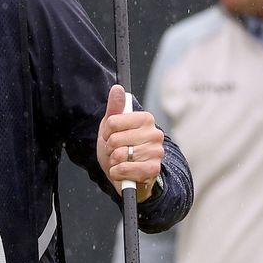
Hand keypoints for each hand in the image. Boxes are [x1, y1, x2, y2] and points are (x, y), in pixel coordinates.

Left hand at [97, 85, 164, 201]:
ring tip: (121, 161)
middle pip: (115, 139)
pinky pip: (125, 169)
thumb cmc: (119, 148)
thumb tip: (117, 88)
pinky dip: (117, 173)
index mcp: (145, 119)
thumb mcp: (112, 127)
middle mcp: (155, 133)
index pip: (112, 122)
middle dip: (109, 148)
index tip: (112, 136)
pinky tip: (123, 172)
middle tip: (116, 151)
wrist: (126, 174)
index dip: (106, 132)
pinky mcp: (154, 169)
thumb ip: (115, 107)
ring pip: (119, 154)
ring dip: (113, 162)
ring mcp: (156, 152)